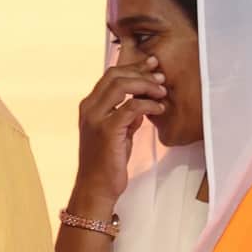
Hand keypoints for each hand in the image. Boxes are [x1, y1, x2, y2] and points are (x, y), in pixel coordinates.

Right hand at [72, 56, 167, 212]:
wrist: (96, 186)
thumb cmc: (107, 162)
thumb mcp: (116, 133)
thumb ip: (125, 116)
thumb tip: (141, 103)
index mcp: (89, 106)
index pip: (110, 75)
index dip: (133, 66)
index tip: (152, 64)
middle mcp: (89, 108)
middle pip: (115, 75)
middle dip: (142, 72)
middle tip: (161, 77)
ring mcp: (96, 119)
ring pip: (121, 86)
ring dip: (146, 85)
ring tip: (162, 92)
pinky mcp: (107, 131)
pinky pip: (131, 108)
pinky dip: (148, 105)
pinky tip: (159, 109)